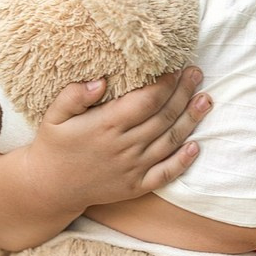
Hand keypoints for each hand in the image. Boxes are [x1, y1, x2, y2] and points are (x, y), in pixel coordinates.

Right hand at [27, 67, 211, 210]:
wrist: (49, 188)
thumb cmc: (54, 145)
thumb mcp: (55, 115)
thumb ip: (75, 95)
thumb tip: (101, 81)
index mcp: (106, 125)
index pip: (146, 100)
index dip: (165, 83)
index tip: (176, 67)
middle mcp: (123, 147)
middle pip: (163, 116)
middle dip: (184, 92)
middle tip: (197, 73)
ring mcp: (132, 169)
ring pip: (170, 141)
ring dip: (190, 119)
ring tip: (206, 100)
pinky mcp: (135, 187)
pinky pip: (165, 174)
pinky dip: (183, 161)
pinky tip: (197, 146)